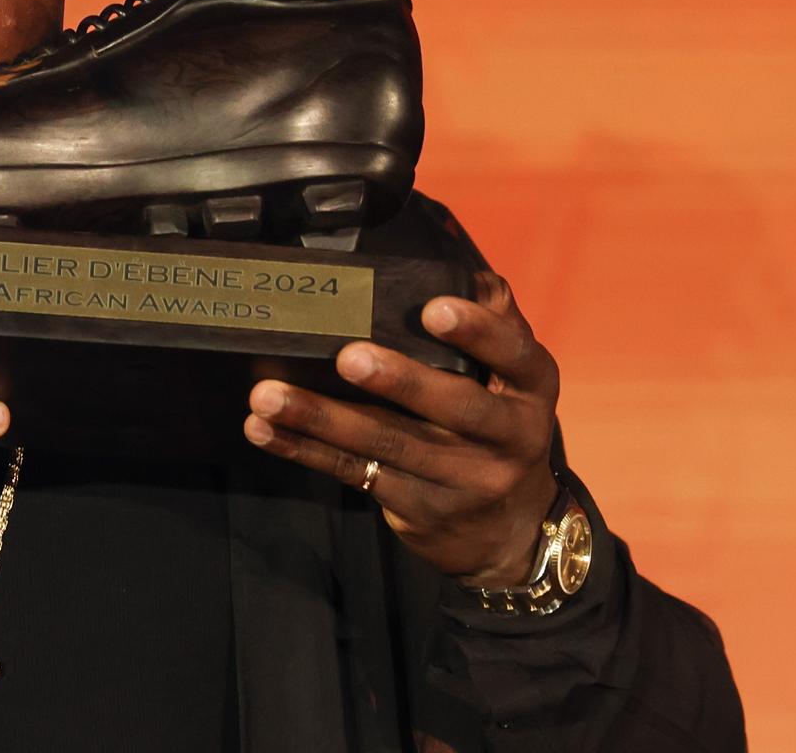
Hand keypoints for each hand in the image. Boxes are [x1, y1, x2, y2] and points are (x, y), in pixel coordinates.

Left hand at [241, 271, 560, 586]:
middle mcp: (509, 436)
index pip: (516, 355)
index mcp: (531, 389)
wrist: (509, 532)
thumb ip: (494, 322)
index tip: (434, 309)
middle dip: (400, 381)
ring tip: (268, 395)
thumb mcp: (512, 379)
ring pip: (389, 444)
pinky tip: (263, 430)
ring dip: (323, 418)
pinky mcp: (420, 508)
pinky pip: (356, 474)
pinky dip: (305, 449)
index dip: (479, 332)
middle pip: (455, 406)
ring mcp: (465, 479)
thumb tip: (461, 262)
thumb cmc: (497, 426)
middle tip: (348, 357)